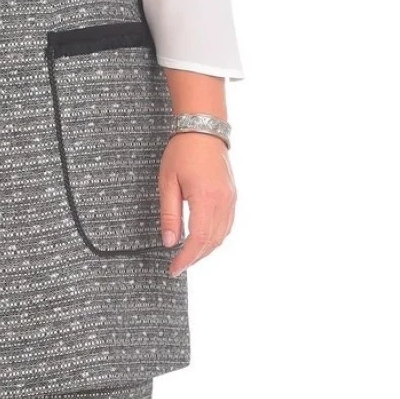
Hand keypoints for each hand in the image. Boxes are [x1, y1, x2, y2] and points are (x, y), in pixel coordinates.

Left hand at [158, 133, 235, 275]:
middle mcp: (223, 201)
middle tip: (177, 266)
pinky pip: (227, 224)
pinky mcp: (232, 196)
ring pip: (222, 235)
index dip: (187, 258)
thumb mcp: (167, 183)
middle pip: (213, 241)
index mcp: (206, 197)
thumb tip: (169, 242)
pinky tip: (202, 240)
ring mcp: (231, 199)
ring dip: (206, 250)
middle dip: (195, 257)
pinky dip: (215, 237)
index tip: (174, 269)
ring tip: (188, 256)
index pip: (199, 238)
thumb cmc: (182, 152)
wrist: (203, 129)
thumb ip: (169, 215)